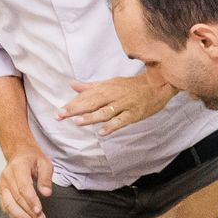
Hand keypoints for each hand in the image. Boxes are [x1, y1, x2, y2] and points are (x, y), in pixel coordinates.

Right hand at [0, 145, 53, 217]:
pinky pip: (5, 206)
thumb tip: (46, 193)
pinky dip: (14, 215)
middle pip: (16, 198)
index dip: (31, 200)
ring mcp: (2, 185)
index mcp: (18, 167)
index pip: (23, 187)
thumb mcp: (45, 163)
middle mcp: (7, 176)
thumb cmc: (33, 159)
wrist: (19, 153)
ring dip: (20, 216)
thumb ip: (46, 178)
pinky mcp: (1, 192)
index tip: (39, 210)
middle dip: (28, 211)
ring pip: (8, 204)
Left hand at [57, 74, 175, 133]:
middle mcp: (113, 95)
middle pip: (92, 103)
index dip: (72, 104)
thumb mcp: (111, 83)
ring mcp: (124, 105)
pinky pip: (121, 121)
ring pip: (105, 112)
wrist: (158, 85)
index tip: (58, 111)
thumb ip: (91, 87)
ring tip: (77, 122)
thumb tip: (73, 85)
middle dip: (75, 109)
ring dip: (91, 117)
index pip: (86, 96)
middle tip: (60, 116)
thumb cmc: (132, 86)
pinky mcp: (134, 114)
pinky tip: (102, 133)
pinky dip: (111, 127)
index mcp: (106, 88)